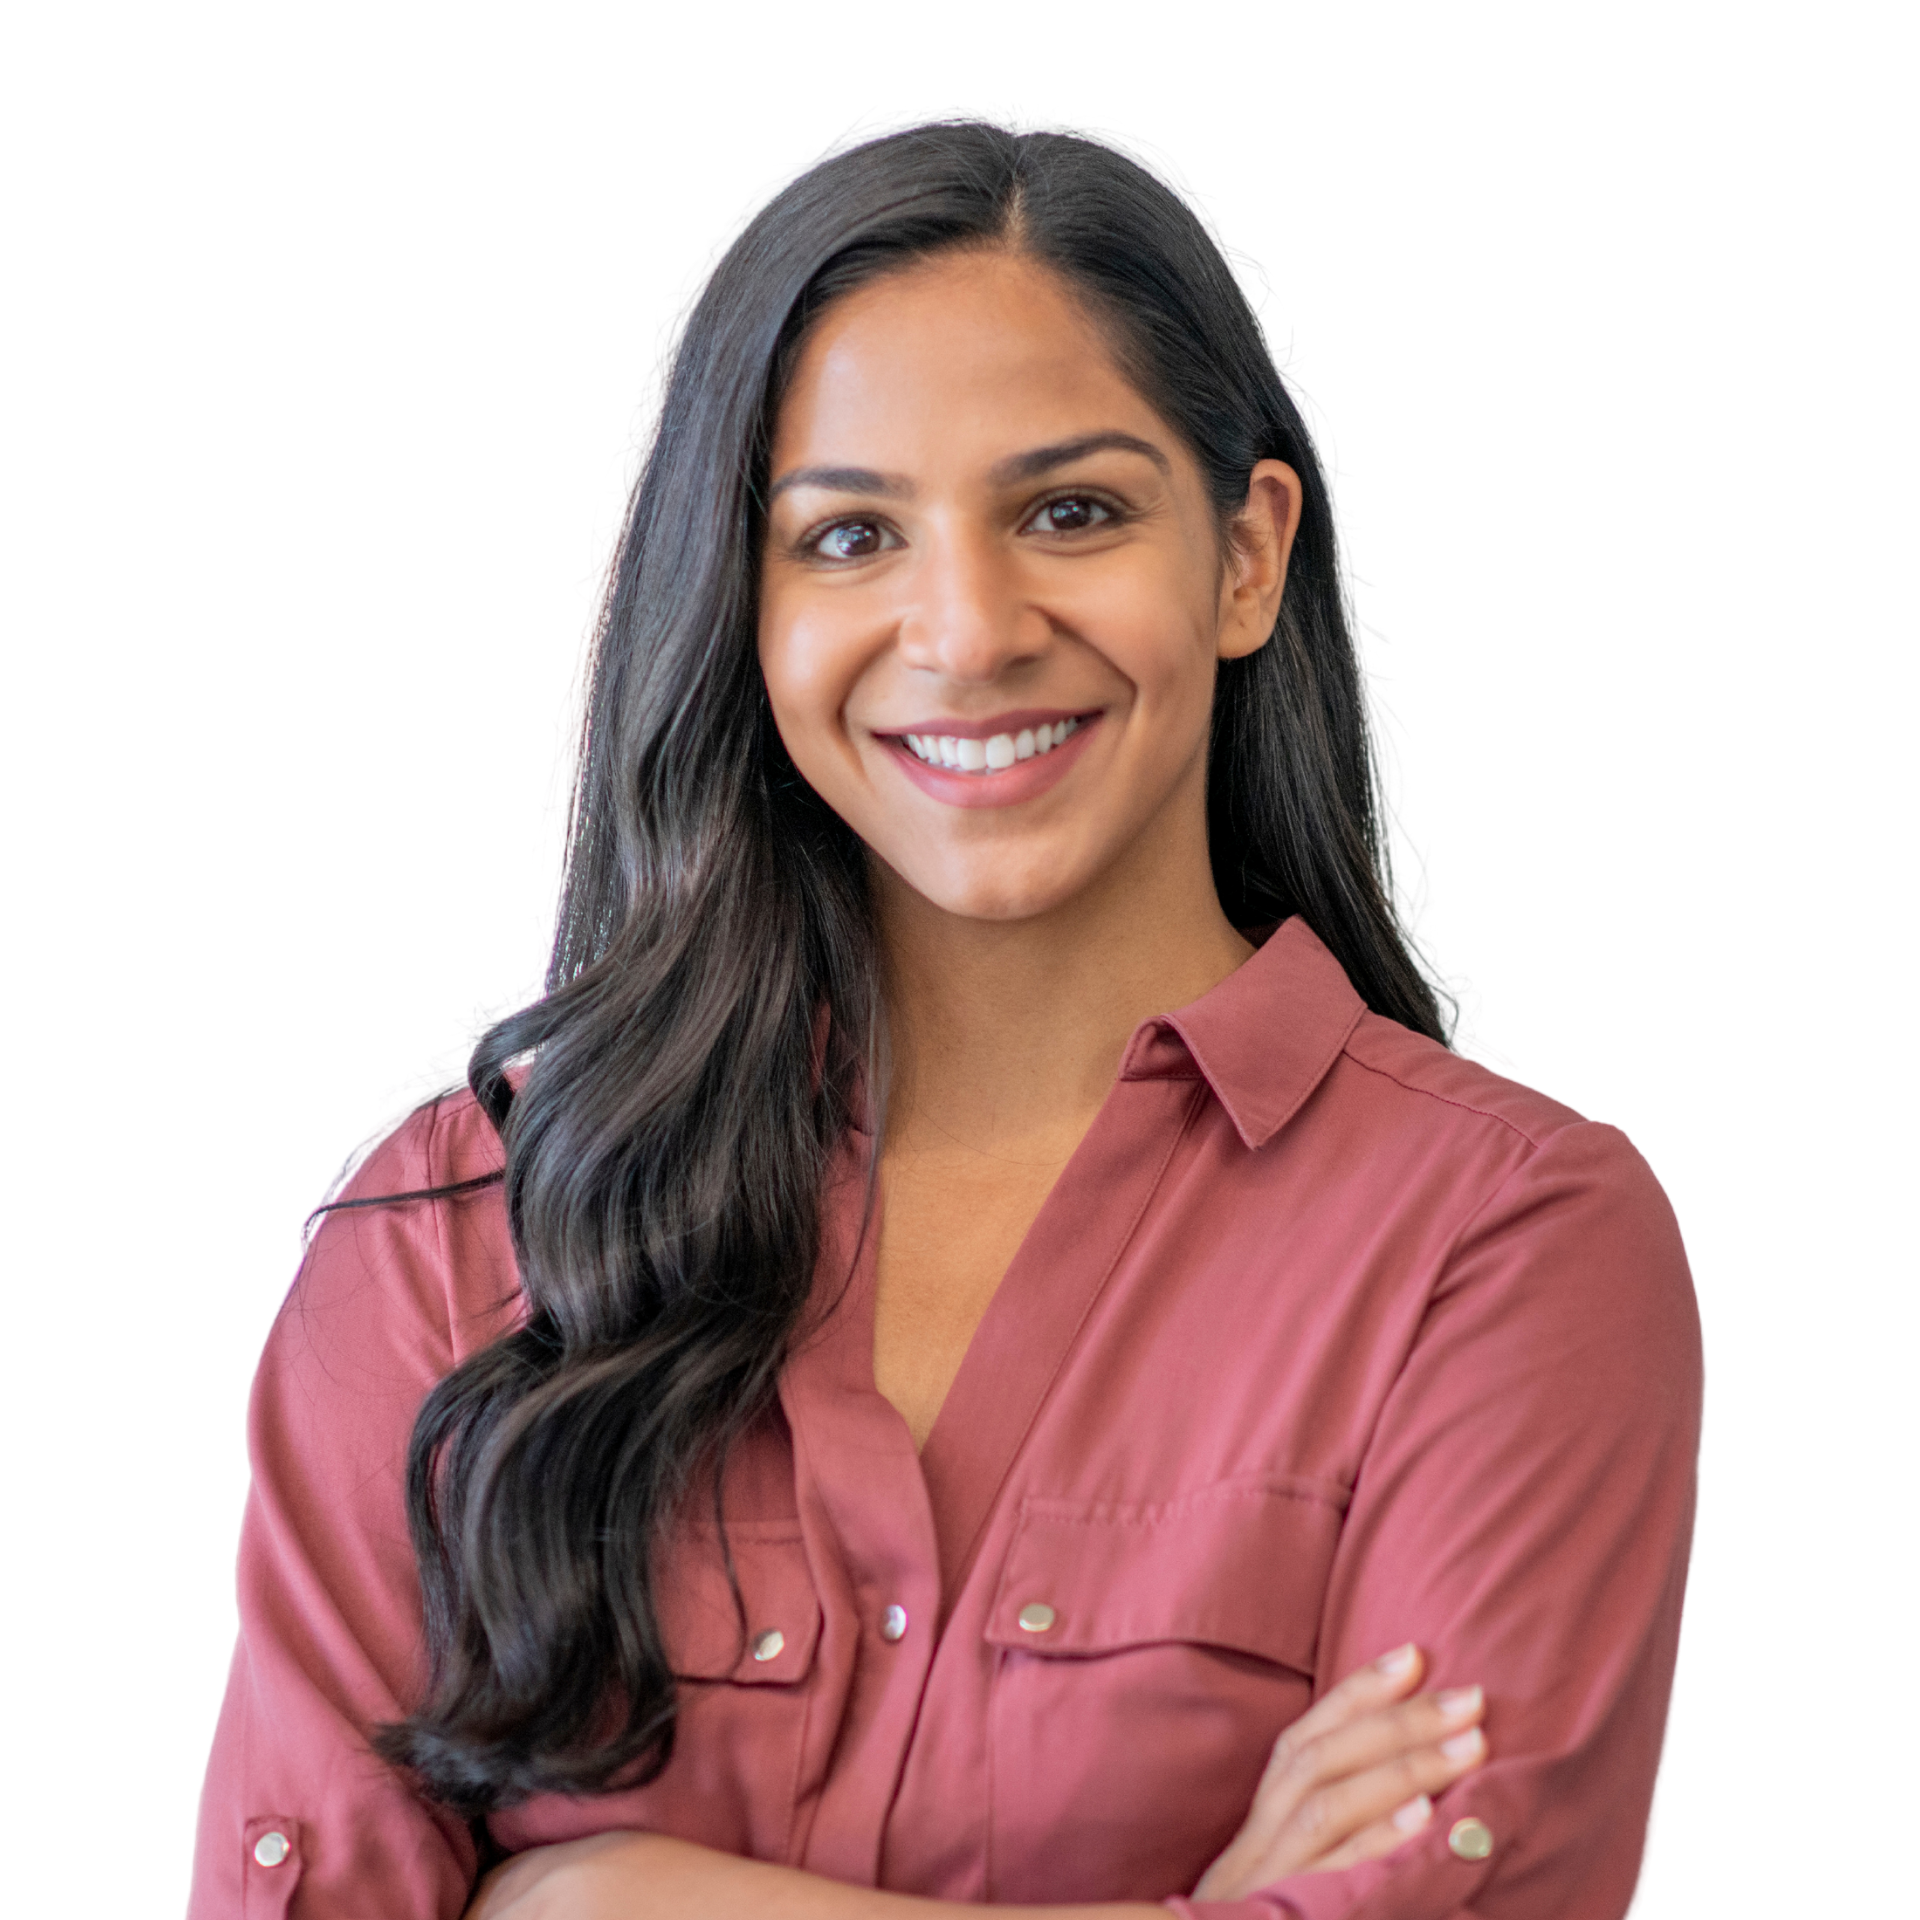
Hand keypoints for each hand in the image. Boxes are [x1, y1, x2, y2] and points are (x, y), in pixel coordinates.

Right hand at [1190, 1644, 1487, 1899]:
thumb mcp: (1296, 1872)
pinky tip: (1425, 1817)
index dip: (1356, 1692)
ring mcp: (1273, 1879)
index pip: (1305, 1738)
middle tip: (1471, 1699)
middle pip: (1320, 1761)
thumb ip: (1339, 1819)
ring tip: (1471, 1745)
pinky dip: (1378, 1841)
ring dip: (1403, 1769)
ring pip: (1327, 1807)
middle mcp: (1260, 1841)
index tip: (1413, 1655)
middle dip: (1399, 1722)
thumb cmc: (1276, 1918)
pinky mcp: (1287, 1913)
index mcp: (1264, 1822)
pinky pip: (1335, 1875)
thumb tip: (1418, 1777)